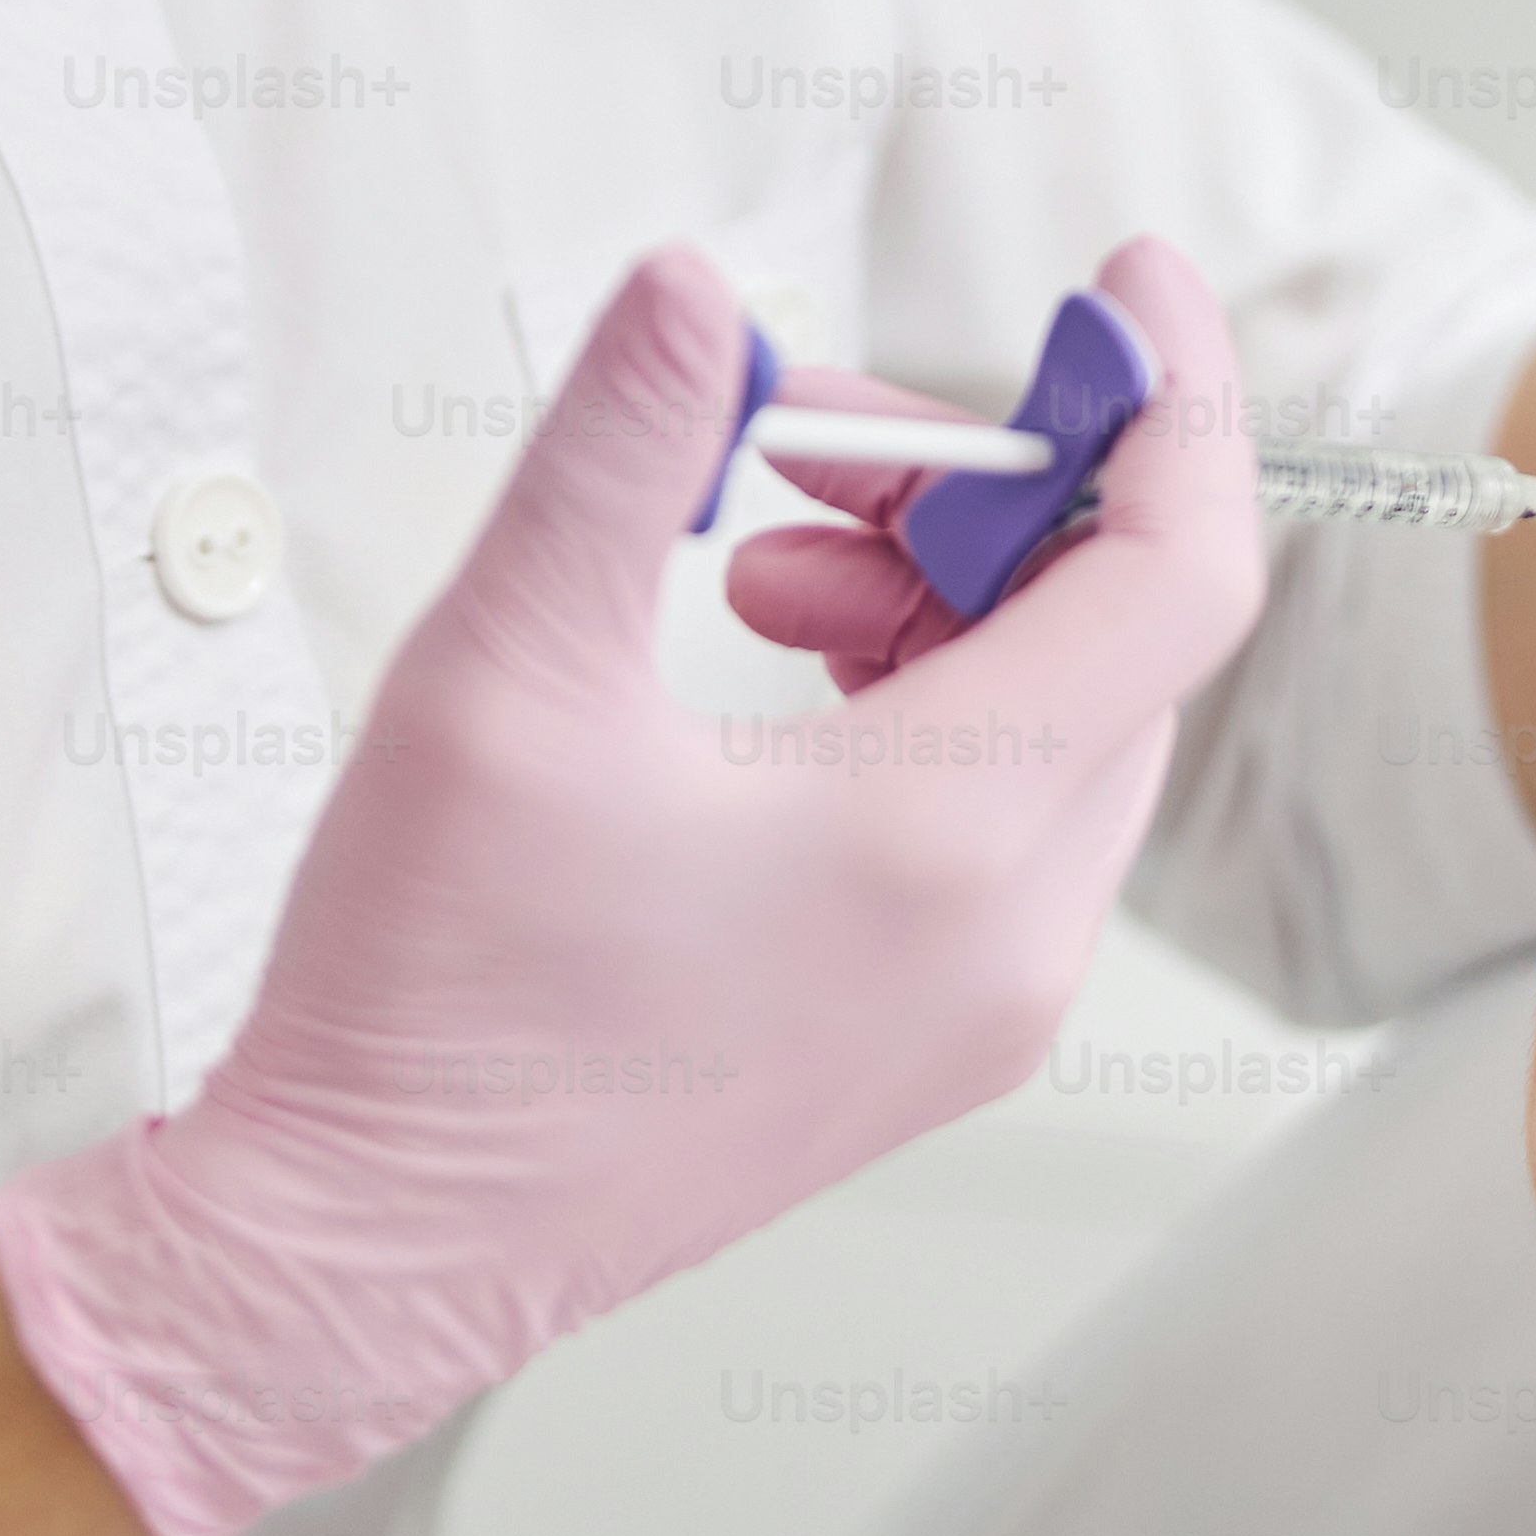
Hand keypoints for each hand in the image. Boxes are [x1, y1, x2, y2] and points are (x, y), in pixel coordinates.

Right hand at [0, 238, 1267, 1535]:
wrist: (357, 1254)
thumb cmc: (428, 998)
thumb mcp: (500, 674)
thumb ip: (616, 451)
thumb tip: (694, 290)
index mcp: (946, 844)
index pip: (1178, 578)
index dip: (1171, 402)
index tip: (1128, 281)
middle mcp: (1009, 941)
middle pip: (1117, 638)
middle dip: (978, 494)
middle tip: (797, 438)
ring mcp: (980, 1009)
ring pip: (1060, 723)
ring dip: (937, 595)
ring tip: (745, 563)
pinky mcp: (924, 1042)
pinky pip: (1003, 819)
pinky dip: (922, 702)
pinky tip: (767, 669)